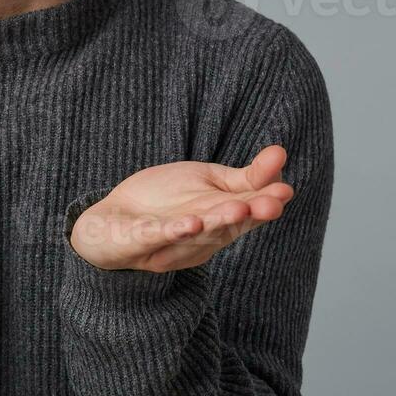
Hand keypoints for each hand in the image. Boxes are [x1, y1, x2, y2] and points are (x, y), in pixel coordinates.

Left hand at [69, 145, 293, 272]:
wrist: (110, 222)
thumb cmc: (164, 203)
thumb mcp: (207, 183)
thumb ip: (245, 176)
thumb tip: (281, 153)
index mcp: (219, 220)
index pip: (247, 210)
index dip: (265, 200)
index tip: (285, 189)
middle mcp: (200, 236)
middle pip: (228, 223)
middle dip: (250, 212)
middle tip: (273, 203)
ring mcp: (169, 242)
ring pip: (198, 232)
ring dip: (218, 221)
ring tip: (239, 207)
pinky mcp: (138, 241)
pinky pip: (158, 236)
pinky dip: (174, 231)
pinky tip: (190, 223)